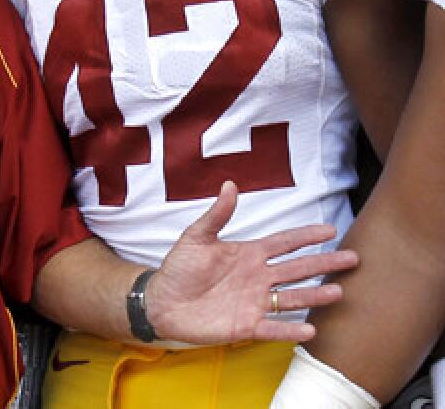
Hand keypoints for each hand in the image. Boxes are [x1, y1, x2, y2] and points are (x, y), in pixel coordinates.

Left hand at [146, 180, 358, 344]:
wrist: (161, 301)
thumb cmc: (179, 269)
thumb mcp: (196, 238)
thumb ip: (216, 215)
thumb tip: (229, 185)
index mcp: (249, 254)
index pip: (284, 243)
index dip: (306, 237)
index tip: (331, 230)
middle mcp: (258, 278)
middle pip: (297, 269)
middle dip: (324, 264)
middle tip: (352, 259)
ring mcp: (254, 302)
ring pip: (292, 298)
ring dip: (314, 296)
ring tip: (339, 292)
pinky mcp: (245, 326)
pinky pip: (272, 328)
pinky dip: (290, 329)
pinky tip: (311, 329)